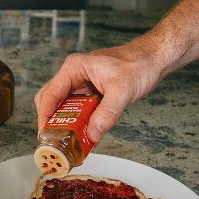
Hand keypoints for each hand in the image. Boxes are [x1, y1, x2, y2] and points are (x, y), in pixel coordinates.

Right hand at [34, 42, 163, 143]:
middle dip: (51, 121)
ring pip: (63, 106)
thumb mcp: (122, 91)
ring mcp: (81, 83)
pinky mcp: (90, 91)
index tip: (44, 134)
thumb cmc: (139, 64)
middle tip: (54, 140)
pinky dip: (78, 122)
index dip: (45, 115)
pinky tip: (83, 134)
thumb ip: (106, 113)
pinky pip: (77, 109)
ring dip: (65, 123)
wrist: (154, 58)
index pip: (50, 94)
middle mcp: (74, 74)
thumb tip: (92, 134)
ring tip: (68, 140)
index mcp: (74, 68)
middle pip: (50, 100)